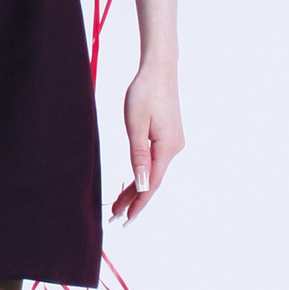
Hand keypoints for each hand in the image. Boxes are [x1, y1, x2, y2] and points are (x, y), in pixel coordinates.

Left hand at [112, 61, 183, 222]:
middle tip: (115, 218)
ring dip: (136, 189)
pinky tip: (132, 183)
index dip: (138, 204)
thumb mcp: (136, 124)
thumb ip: (138, 156)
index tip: (126, 220)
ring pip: (152, 173)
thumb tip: (141, 184)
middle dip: (133, 200)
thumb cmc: (144, 93)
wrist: (159, 70)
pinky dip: (141, 174)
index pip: (151, 184)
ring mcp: (172, 143)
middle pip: (151, 181)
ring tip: (118, 206)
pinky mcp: (168, 137)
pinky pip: (153, 162)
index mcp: (167, 148)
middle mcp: (173, 149)